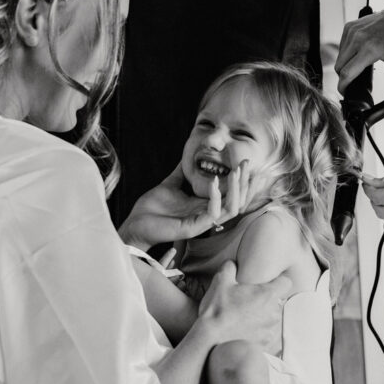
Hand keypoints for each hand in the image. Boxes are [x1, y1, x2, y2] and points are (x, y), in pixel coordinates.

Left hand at [118, 161, 259, 247]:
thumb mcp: (171, 184)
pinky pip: (213, 213)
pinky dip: (215, 196)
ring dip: (236, 189)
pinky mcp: (194, 228)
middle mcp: (207, 215)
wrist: (135, 223)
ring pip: (232, 208)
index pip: (232, 194)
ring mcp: (202, 222)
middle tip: (248, 164)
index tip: (248, 162)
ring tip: (236, 171)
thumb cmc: (152, 208)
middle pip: (238, 201)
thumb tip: (188, 156)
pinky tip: (213, 181)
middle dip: (246, 182)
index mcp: (204, 205)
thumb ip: (183, 172)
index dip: (243, 180)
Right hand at [197, 261, 289, 350]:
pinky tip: (246, 331)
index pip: (286, 282)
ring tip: (246, 318)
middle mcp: (273, 312)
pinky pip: (268, 334)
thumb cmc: (217, 309)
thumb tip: (233, 263)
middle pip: (278, 301)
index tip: (268, 284)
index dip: (278, 282)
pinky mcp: (266, 344)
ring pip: (273, 318)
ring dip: (264, 317)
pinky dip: (260, 332)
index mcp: (267, 294)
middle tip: (250, 302)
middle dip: (267, 301)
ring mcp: (271, 329)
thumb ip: (230, 267)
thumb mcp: (220, 281)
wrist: (210, 340)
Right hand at [335, 5, 383, 105]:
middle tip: (352, 83)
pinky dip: (346, 54)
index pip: (347, 73)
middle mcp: (358, 38)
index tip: (345, 93)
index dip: (343, 87)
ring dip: (345, 66)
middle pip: (339, 67)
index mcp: (371, 49)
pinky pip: (341, 46)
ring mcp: (352, 31)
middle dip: (344, 78)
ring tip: (357, 69)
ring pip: (339, 57)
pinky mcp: (349, 26)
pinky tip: (357, 55)